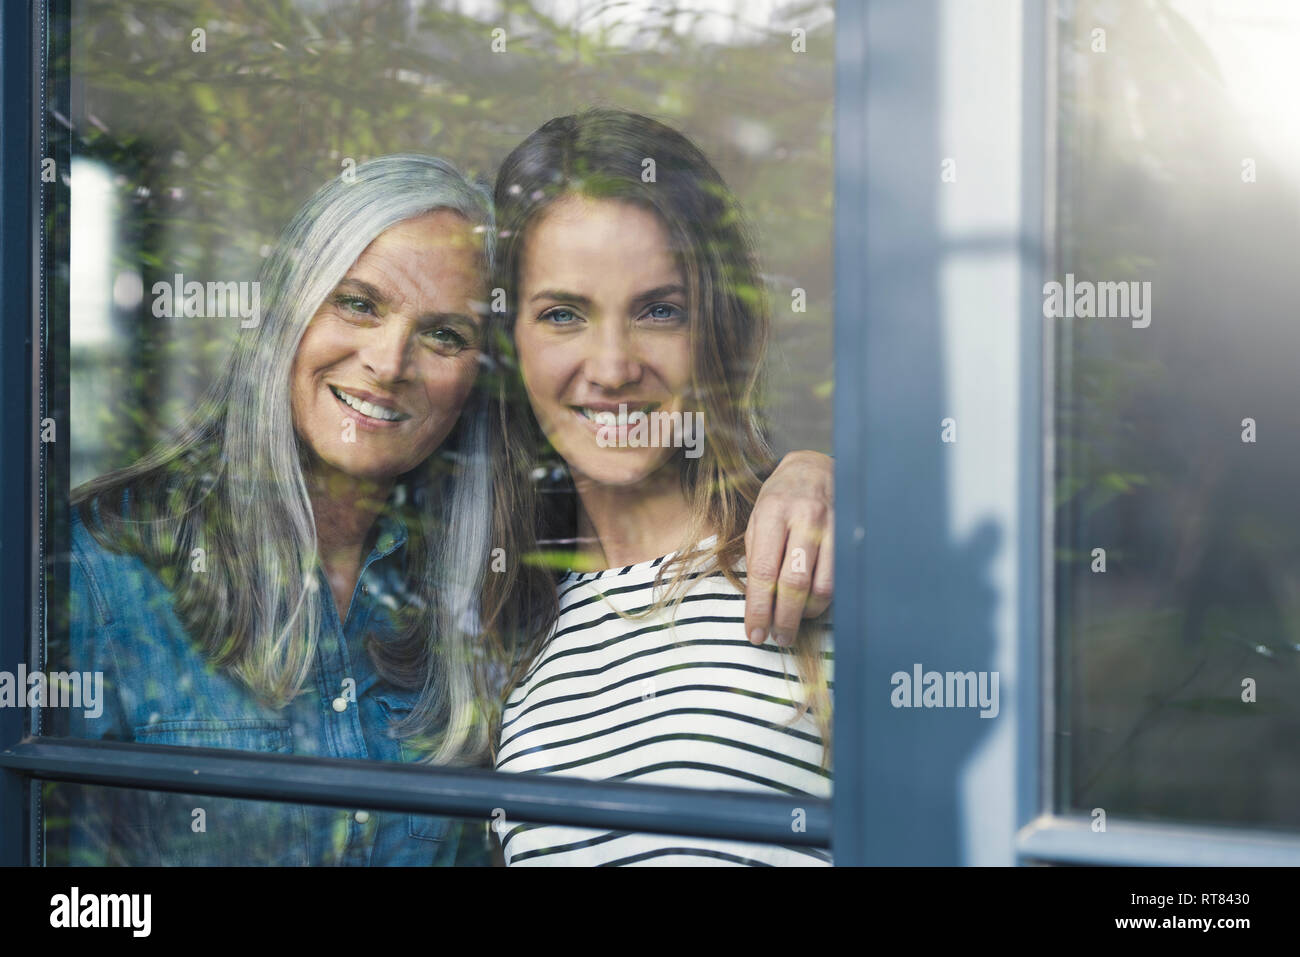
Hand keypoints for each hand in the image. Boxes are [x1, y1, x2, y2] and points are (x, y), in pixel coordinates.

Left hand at [743, 450, 833, 645]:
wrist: (814, 468)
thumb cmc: (780, 498)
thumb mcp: (758, 518)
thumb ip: (756, 557)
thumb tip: (756, 604)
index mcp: (773, 513)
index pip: (764, 571)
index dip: (759, 608)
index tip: (755, 633)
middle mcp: (805, 519)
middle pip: (795, 583)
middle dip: (784, 619)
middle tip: (778, 638)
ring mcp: (832, 527)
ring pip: (823, 586)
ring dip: (807, 613)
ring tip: (794, 621)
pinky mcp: (849, 535)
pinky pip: (840, 579)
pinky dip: (825, 599)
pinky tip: (812, 604)